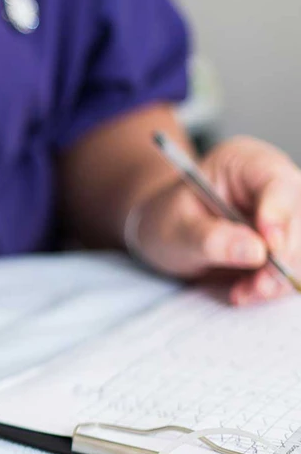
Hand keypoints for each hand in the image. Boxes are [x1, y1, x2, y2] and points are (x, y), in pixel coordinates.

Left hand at [131, 136, 300, 304]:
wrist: (166, 234)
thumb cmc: (168, 221)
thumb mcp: (176, 230)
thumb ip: (212, 239)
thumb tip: (255, 251)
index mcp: (242, 161)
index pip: (276, 181)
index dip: (279, 214)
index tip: (270, 247)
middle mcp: (273, 182)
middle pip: (299, 216)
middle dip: (283, 257)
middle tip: (258, 286)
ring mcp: (285, 211)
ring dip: (280, 277)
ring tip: (245, 292)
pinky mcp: (288, 240)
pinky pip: (296, 265)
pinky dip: (277, 284)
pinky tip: (248, 291)